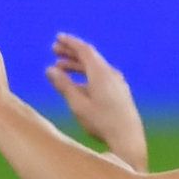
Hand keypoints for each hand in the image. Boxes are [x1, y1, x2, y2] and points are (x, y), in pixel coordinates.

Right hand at [45, 33, 146, 168]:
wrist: (128, 139)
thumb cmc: (102, 122)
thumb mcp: (78, 104)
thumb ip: (63, 85)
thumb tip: (50, 70)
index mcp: (101, 73)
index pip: (84, 50)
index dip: (70, 43)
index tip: (58, 38)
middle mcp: (111, 74)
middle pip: (90, 57)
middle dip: (71, 53)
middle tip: (55, 50)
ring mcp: (118, 83)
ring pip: (95, 68)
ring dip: (78, 66)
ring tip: (61, 68)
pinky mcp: (120, 93)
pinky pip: (101, 78)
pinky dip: (87, 76)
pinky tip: (77, 85)